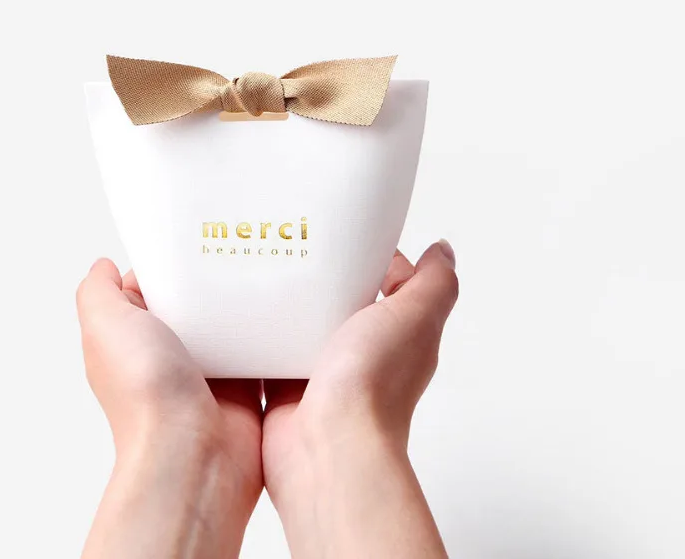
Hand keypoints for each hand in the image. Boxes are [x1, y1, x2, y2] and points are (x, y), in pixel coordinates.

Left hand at [76, 259, 262, 558]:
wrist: (193, 453)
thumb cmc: (146, 396)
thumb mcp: (104, 325)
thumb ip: (97, 291)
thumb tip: (102, 267)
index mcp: (132, 341)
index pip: (146, 290)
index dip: (163, 265)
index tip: (188, 238)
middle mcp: (168, 358)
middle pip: (193, 304)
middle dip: (211, 280)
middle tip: (237, 248)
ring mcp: (208, 374)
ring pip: (230, 326)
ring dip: (246, 306)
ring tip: (270, 269)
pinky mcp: (244, 388)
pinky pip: (263, 352)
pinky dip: (273, 335)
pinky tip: (287, 311)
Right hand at [262, 241, 458, 558]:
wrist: (327, 447)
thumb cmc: (372, 389)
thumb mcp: (414, 316)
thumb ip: (433, 283)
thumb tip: (443, 252)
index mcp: (398, 336)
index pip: (392, 286)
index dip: (377, 259)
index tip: (351, 237)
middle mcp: (363, 357)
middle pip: (343, 306)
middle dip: (323, 280)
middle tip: (296, 248)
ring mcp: (323, 376)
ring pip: (303, 331)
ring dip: (287, 309)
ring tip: (261, 274)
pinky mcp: (287, 393)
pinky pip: (269, 358)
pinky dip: (258, 341)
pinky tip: (241, 319)